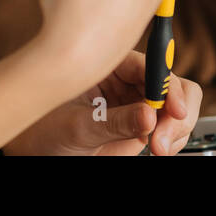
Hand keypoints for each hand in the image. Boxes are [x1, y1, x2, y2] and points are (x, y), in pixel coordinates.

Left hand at [3, 51, 202, 154]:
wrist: (37, 150)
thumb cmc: (43, 127)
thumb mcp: (76, 126)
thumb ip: (112, 122)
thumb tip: (148, 115)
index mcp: (107, 65)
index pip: (147, 65)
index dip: (166, 85)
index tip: (174, 109)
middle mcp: (126, 80)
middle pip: (172, 83)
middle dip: (177, 110)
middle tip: (164, 139)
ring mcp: (136, 103)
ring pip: (178, 105)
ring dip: (178, 127)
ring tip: (160, 148)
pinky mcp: (142, 125)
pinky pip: (172, 127)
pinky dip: (175, 138)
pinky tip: (159, 148)